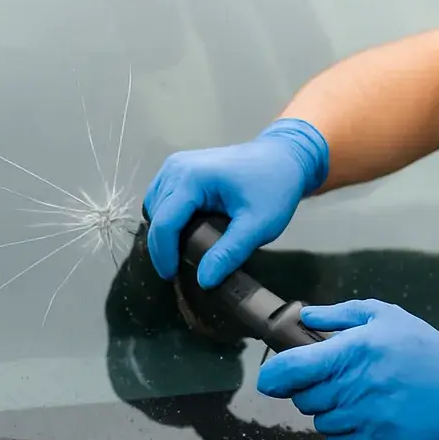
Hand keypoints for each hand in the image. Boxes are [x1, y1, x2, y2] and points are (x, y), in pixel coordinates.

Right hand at [142, 118, 328, 286]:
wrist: (284, 157)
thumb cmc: (275, 188)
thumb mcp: (258, 225)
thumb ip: (230, 253)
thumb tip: (204, 281)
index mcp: (191, 178)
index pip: (164, 223)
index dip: (163, 255)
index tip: (173, 277)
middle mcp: (176, 168)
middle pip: (155, 216)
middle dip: (164, 245)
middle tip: (184, 267)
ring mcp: (175, 164)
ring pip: (154, 208)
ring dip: (166, 231)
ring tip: (188, 250)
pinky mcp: (179, 167)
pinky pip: (161, 198)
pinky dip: (170, 217)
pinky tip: (189, 230)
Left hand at [256, 299, 438, 439]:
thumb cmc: (430, 353)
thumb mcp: (388, 317)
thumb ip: (340, 315)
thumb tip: (306, 316)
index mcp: (356, 350)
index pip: (293, 369)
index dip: (274, 375)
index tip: (271, 376)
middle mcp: (356, 387)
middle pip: (302, 398)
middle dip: (310, 388)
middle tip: (336, 377)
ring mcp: (365, 420)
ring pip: (320, 421)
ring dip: (330, 409)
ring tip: (360, 394)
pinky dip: (346, 430)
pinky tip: (370, 414)